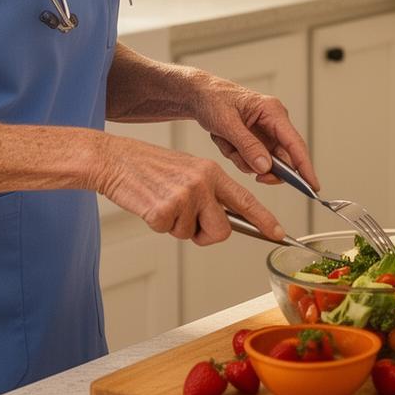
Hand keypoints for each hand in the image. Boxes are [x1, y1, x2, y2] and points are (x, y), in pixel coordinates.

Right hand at [93, 133, 284, 245]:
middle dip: (206, 235)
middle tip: (188, 222)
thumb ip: (208, 194)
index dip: (264, 220)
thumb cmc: (149, 168)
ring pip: (192, 234)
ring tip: (163, 202)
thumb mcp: (188, 172)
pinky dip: (158, 225)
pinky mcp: (164, 210)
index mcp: (212, 172)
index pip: (245, 200)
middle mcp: (203, 182)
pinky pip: (168, 232)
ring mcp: (185, 196)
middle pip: (222, 230)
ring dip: (177, 227)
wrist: (115, 160)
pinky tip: (150, 204)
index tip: (279, 233)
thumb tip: (220, 222)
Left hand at [187, 70, 319, 190]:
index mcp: (273, 111)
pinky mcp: (256, 139)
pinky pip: (250, 159)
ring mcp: (265, 132)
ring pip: (263, 161)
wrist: (199, 95)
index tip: (313, 186)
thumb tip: (266, 167)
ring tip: (225, 140)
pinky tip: (225, 141)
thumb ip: (247, 146)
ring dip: (241, 158)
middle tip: (251, 172)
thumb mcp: (227, 123)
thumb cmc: (213, 100)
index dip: (305, 166)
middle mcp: (274, 122)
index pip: (295, 144)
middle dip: (262, 167)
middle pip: (281, 158)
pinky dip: (235, 155)